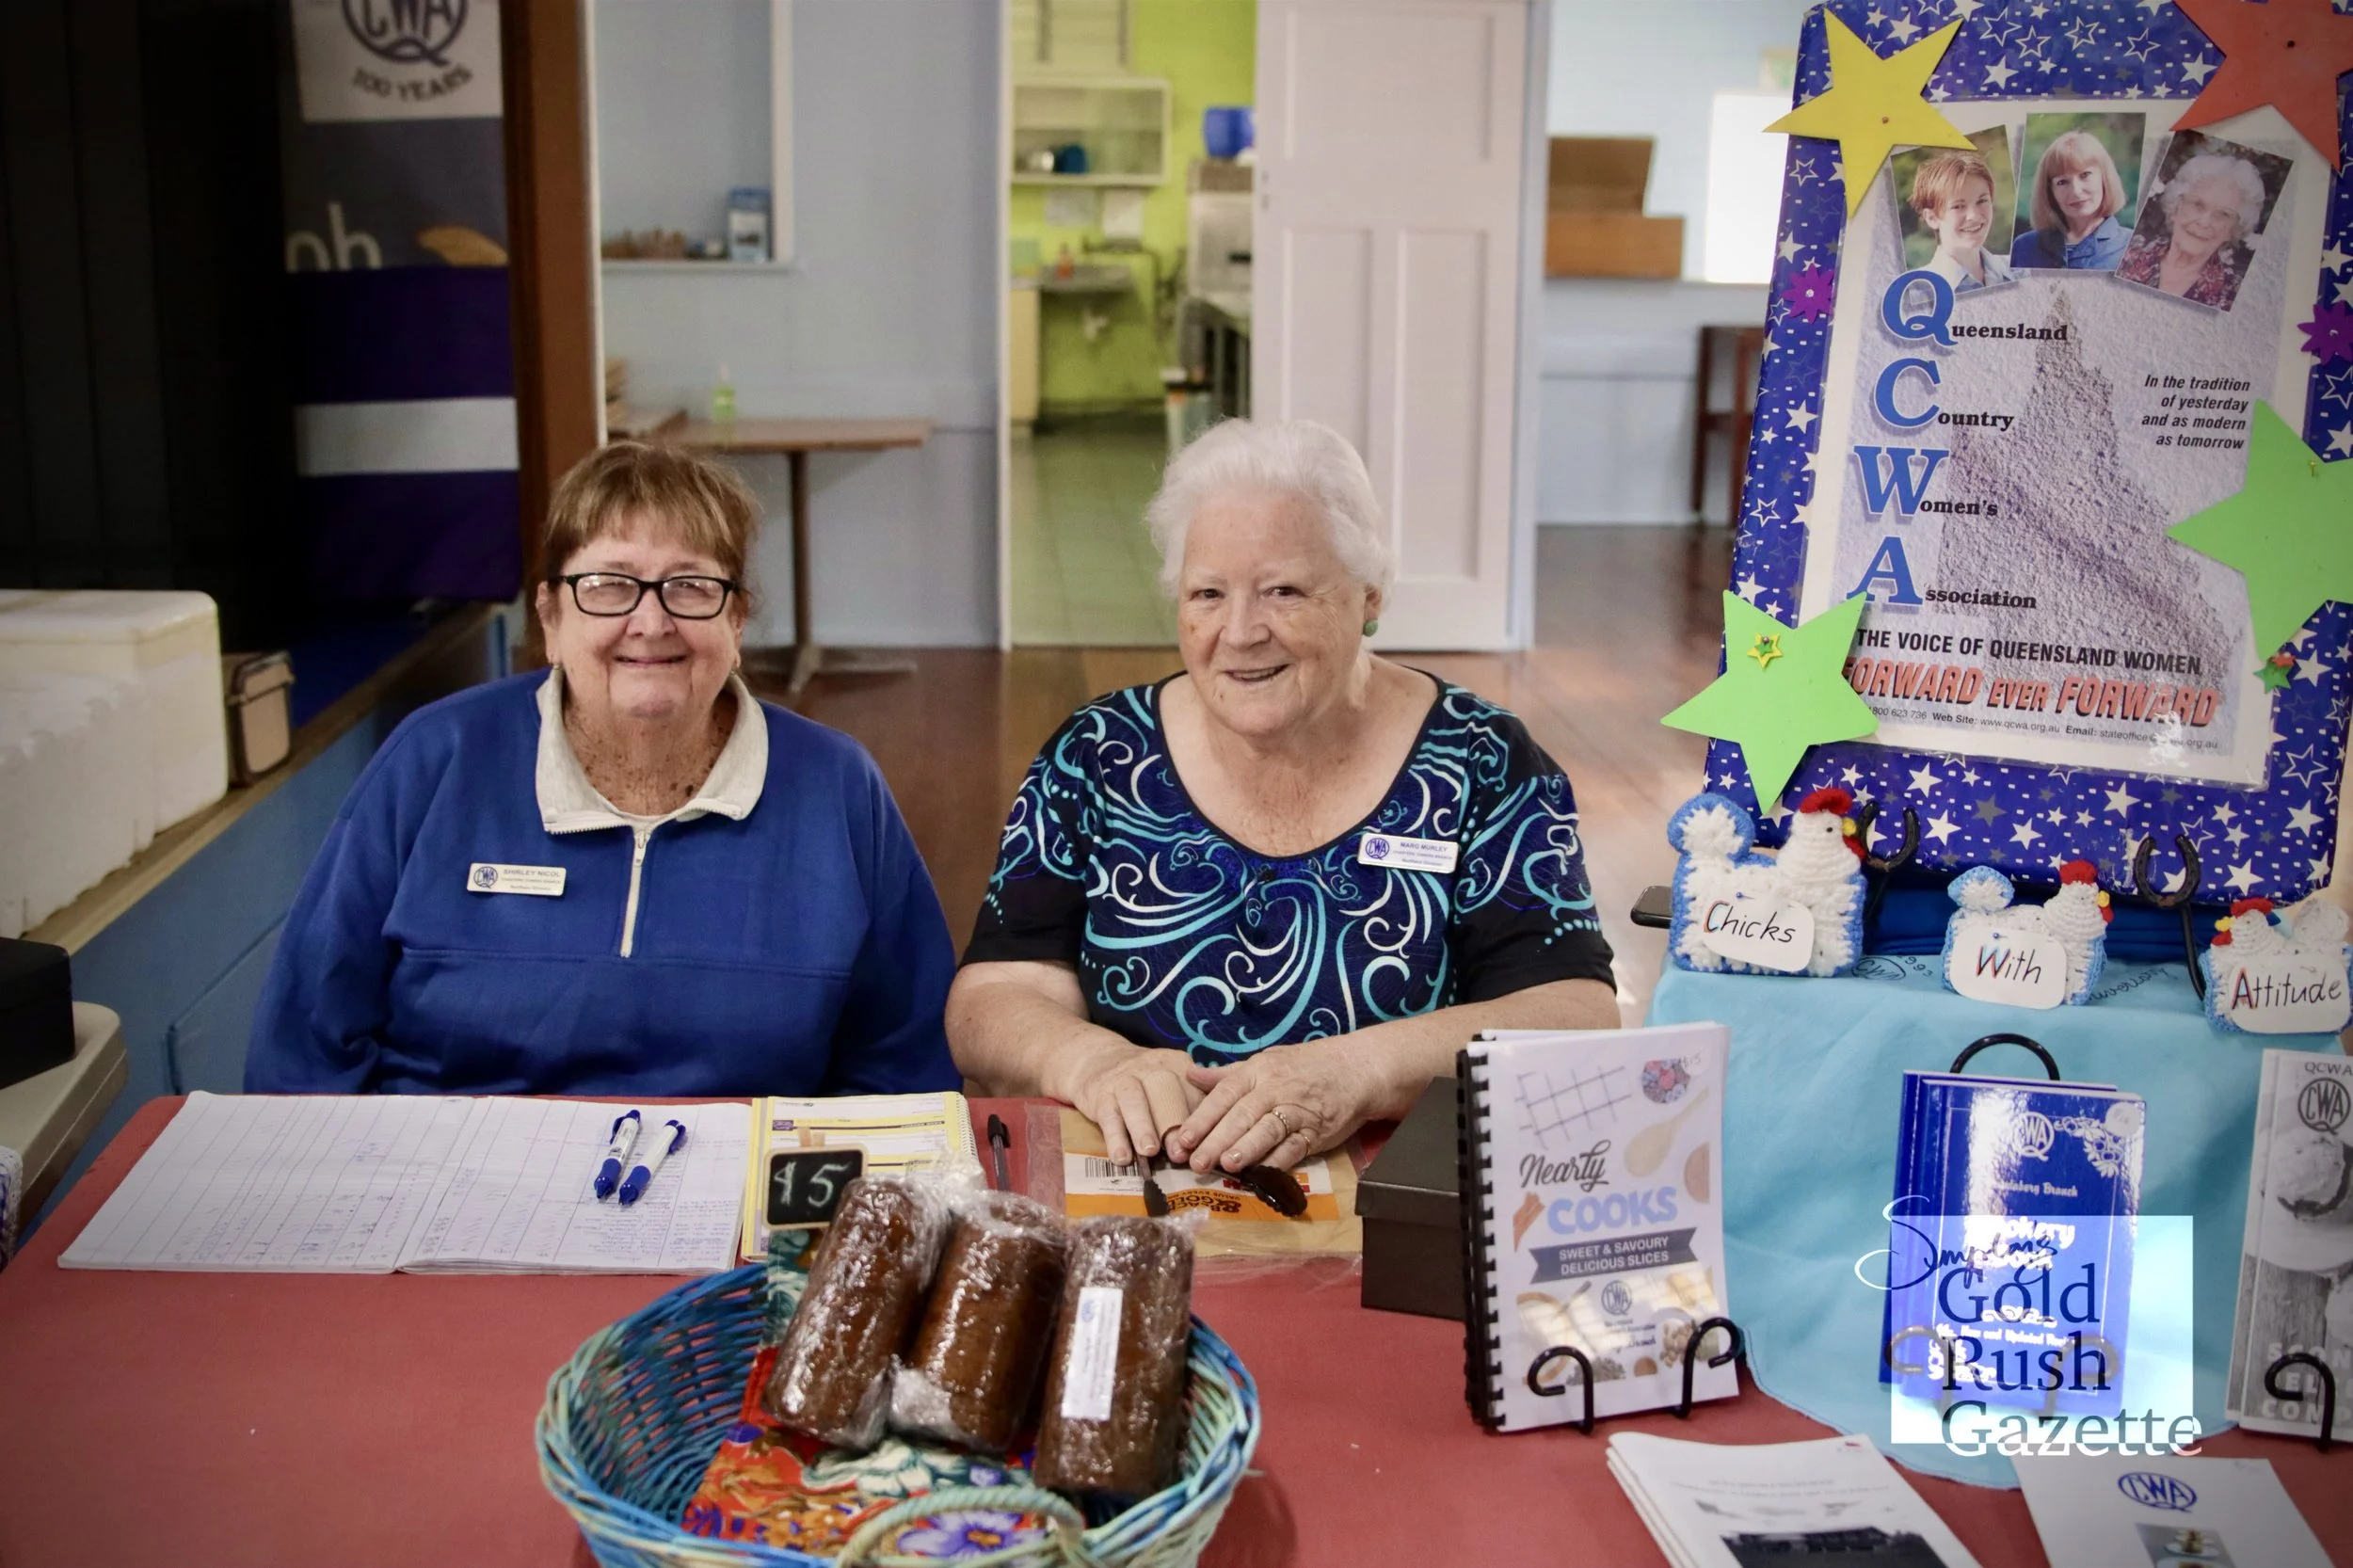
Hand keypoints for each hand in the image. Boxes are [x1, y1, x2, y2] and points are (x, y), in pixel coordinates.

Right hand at [1061, 1042, 1203, 1166]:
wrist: (1099, 1058)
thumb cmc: (1146, 1081)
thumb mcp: (1172, 1081)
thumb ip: (1192, 1105)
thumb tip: (1210, 1141)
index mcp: (1176, 1064)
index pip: (1192, 1090)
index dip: (1200, 1117)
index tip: (1203, 1144)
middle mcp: (1151, 1068)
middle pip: (1164, 1093)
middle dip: (1172, 1124)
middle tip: (1179, 1153)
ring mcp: (1124, 1080)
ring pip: (1134, 1101)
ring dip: (1142, 1127)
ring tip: (1149, 1151)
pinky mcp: (1100, 1095)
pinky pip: (1108, 1116)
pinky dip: (1115, 1138)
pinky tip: (1121, 1157)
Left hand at [1168, 1040, 1381, 1172]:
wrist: (1355, 1068)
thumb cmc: (1302, 1067)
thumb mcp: (1264, 1062)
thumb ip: (1226, 1074)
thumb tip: (1190, 1074)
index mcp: (1257, 1072)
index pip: (1224, 1095)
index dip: (1202, 1118)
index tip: (1182, 1140)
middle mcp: (1275, 1089)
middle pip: (1242, 1115)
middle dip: (1217, 1140)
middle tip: (1195, 1162)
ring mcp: (1297, 1110)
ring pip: (1268, 1130)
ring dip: (1247, 1148)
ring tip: (1227, 1165)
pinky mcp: (1317, 1131)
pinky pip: (1296, 1147)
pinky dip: (1279, 1160)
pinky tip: (1263, 1174)